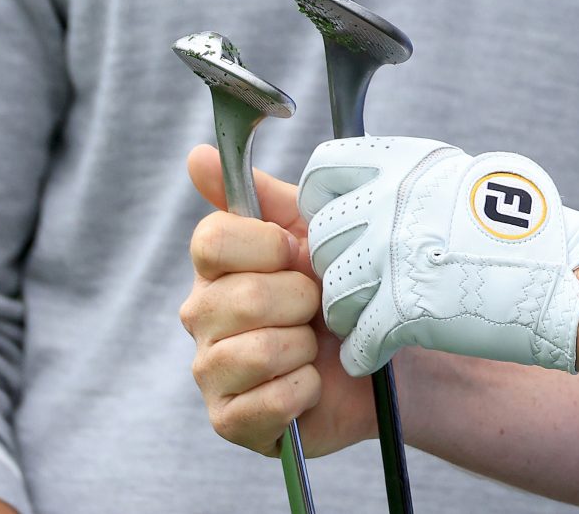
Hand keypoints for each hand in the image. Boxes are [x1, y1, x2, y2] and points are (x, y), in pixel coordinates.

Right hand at [180, 145, 375, 457]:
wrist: (382, 357)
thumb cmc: (342, 287)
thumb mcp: (313, 229)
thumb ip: (259, 192)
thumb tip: (196, 155)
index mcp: (216, 266)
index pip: (212, 240)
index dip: (267, 246)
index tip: (298, 253)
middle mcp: (201, 316)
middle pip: (242, 297)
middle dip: (302, 301)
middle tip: (318, 306)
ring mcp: (211, 371)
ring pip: (258, 351)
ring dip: (306, 347)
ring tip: (315, 345)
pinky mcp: (231, 422)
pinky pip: (268, 401)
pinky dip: (305, 391)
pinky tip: (312, 384)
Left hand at [299, 137, 578, 376]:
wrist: (568, 280)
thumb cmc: (528, 233)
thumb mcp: (464, 178)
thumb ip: (411, 183)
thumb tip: (369, 196)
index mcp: (407, 163)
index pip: (322, 170)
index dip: (323, 201)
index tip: (338, 221)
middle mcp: (392, 203)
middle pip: (322, 237)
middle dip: (336, 263)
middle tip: (360, 280)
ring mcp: (393, 257)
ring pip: (332, 291)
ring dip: (348, 309)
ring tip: (372, 317)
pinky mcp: (402, 311)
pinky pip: (356, 339)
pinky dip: (364, 351)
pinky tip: (379, 351)